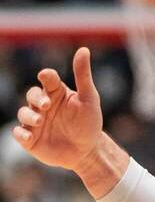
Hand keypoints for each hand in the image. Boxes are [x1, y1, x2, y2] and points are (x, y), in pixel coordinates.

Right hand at [12, 47, 102, 170]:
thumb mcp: (89, 99)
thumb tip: (83, 49)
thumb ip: (83, 76)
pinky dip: (21, 134)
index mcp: (56, 93)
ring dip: (29, 115)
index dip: (46, 76)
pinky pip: (18, 133)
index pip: (47, 79)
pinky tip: (29, 137)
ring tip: (40, 121)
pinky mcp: (31, 139)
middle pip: (32, 94)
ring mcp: (35, 121)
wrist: (88, 151)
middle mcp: (43, 105)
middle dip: (37, 98)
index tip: (47, 76)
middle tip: (47, 105)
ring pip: (23, 113)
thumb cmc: (89, 123)